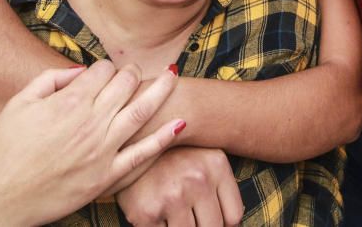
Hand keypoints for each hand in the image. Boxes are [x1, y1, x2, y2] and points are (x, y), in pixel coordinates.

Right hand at [0, 60, 183, 226]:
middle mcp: (91, 123)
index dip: (105, 67)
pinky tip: (180, 124)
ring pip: (141, 113)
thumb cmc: (1, 151)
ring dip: (161, 92)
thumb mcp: (18, 103)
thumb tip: (80, 71)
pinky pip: (142, 155)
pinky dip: (163, 138)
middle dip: (133, 74)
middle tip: (137, 71)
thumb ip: (50, 80)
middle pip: (125, 86)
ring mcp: (101, 150)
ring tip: (174, 76)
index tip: (104, 71)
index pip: (102, 71)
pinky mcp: (106, 177)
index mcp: (69, 102)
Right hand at [116, 147, 243, 226]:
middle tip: (188, 210)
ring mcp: (172, 197)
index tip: (209, 216)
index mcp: (216, 165)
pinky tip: (156, 210)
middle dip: (202, 225)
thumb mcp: (203, 157)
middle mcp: (197, 180)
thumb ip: (220, 185)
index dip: (223, 222)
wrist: (128, 143)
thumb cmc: (171, 154)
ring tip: (171, 206)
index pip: (233, 217)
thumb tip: (232, 225)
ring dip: (182, 225)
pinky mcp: (147, 213)